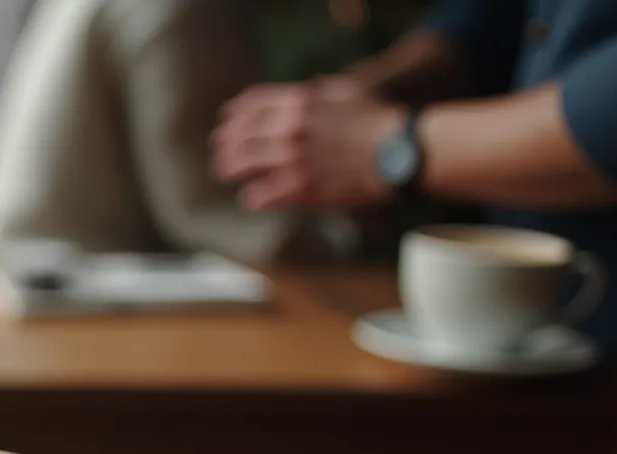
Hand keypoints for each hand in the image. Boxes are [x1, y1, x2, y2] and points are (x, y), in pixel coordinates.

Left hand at [212, 82, 406, 211]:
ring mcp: (291, 160)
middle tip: (219, 152)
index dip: (234, 114)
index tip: (226, 121)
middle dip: (225, 144)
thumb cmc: (378, 120)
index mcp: (299, 101)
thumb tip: (307, 93)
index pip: (252, 105)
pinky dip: (253, 197)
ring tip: (224, 173)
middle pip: (241, 135)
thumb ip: (319, 93)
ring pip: (242, 164)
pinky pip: (261, 195)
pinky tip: (251, 199)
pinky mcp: (299, 189)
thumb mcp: (346, 92)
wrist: (398, 151)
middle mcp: (289, 128)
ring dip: (229, 169)